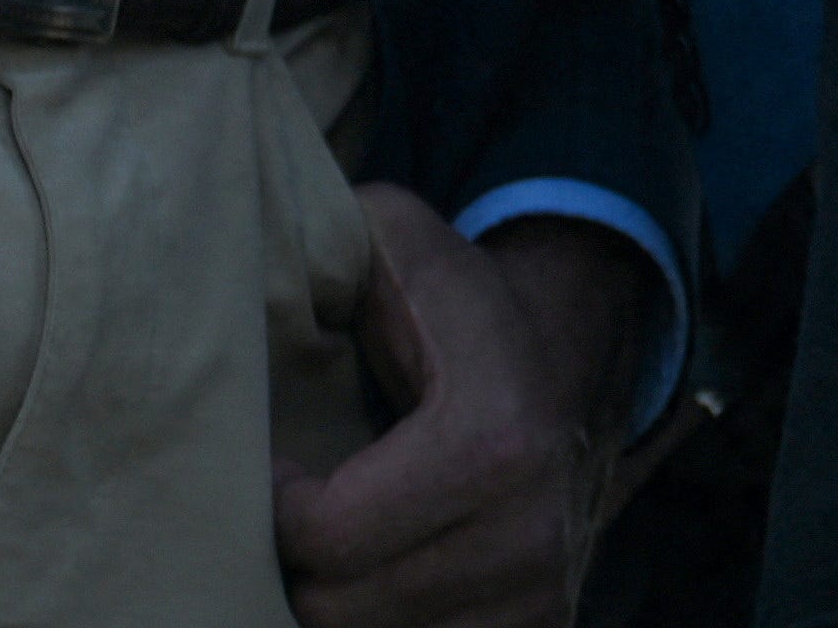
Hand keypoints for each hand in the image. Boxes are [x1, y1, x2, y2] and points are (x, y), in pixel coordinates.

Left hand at [279, 191, 652, 627]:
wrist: (579, 354)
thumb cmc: (466, 306)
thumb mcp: (402, 246)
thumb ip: (331, 247)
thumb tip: (258, 270)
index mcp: (493, 435)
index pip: (329, 534)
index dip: (274, 509)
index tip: (277, 471)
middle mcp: (529, 528)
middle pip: (340, 607)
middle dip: (298, 566)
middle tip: (292, 520)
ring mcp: (541, 589)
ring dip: (338, 603)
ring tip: (332, 548)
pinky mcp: (544, 626)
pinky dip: (388, 623)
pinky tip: (379, 576)